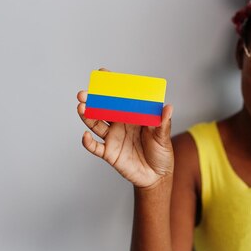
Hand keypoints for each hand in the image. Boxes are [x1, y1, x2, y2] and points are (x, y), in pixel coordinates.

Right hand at [76, 72, 173, 188]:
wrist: (157, 177)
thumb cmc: (161, 153)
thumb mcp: (163, 137)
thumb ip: (163, 123)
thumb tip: (168, 107)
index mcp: (132, 115)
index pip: (119, 97)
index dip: (110, 86)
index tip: (102, 73)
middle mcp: (120, 124)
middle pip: (102, 108)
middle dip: (92, 99)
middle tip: (84, 93)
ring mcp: (113, 138)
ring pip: (95, 124)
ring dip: (87, 116)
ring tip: (81, 107)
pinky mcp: (109, 153)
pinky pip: (95, 147)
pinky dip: (88, 142)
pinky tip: (85, 136)